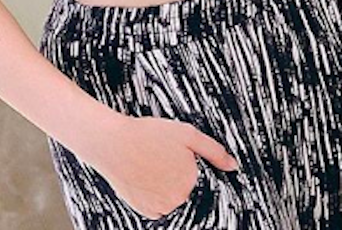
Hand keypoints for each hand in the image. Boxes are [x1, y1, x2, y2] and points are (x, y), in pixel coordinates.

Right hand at [84, 114, 238, 219]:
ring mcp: (162, 208)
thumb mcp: (185, 133)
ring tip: (150, 166)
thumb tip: (234, 167)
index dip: (189, 169)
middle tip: (160, 159)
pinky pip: (158, 208)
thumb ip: (213, 150)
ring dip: (166, 188)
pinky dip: (154, 196)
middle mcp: (179, 199)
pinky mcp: (146, 211)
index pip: (200, 181)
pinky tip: (143, 177)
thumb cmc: (148, 134)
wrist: (111, 143)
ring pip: (173, 201)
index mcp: (191, 181)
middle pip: (186, 192)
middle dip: (177, 178)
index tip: (176, 159)